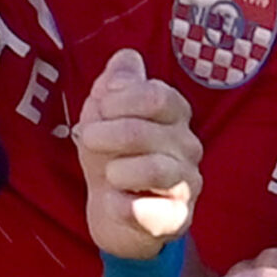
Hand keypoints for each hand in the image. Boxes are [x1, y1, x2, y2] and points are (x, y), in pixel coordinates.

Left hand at [74, 48, 199, 257]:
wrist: (114, 214)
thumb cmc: (114, 156)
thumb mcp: (106, 114)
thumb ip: (116, 82)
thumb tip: (126, 57)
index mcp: (175, 115)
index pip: (157, 96)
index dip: (120, 100)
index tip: (99, 109)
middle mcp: (188, 147)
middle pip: (148, 131)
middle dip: (107, 134)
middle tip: (88, 139)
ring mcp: (186, 184)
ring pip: (156, 170)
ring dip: (117, 170)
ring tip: (107, 175)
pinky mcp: (177, 219)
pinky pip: (151, 212)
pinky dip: (123, 207)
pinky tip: (113, 203)